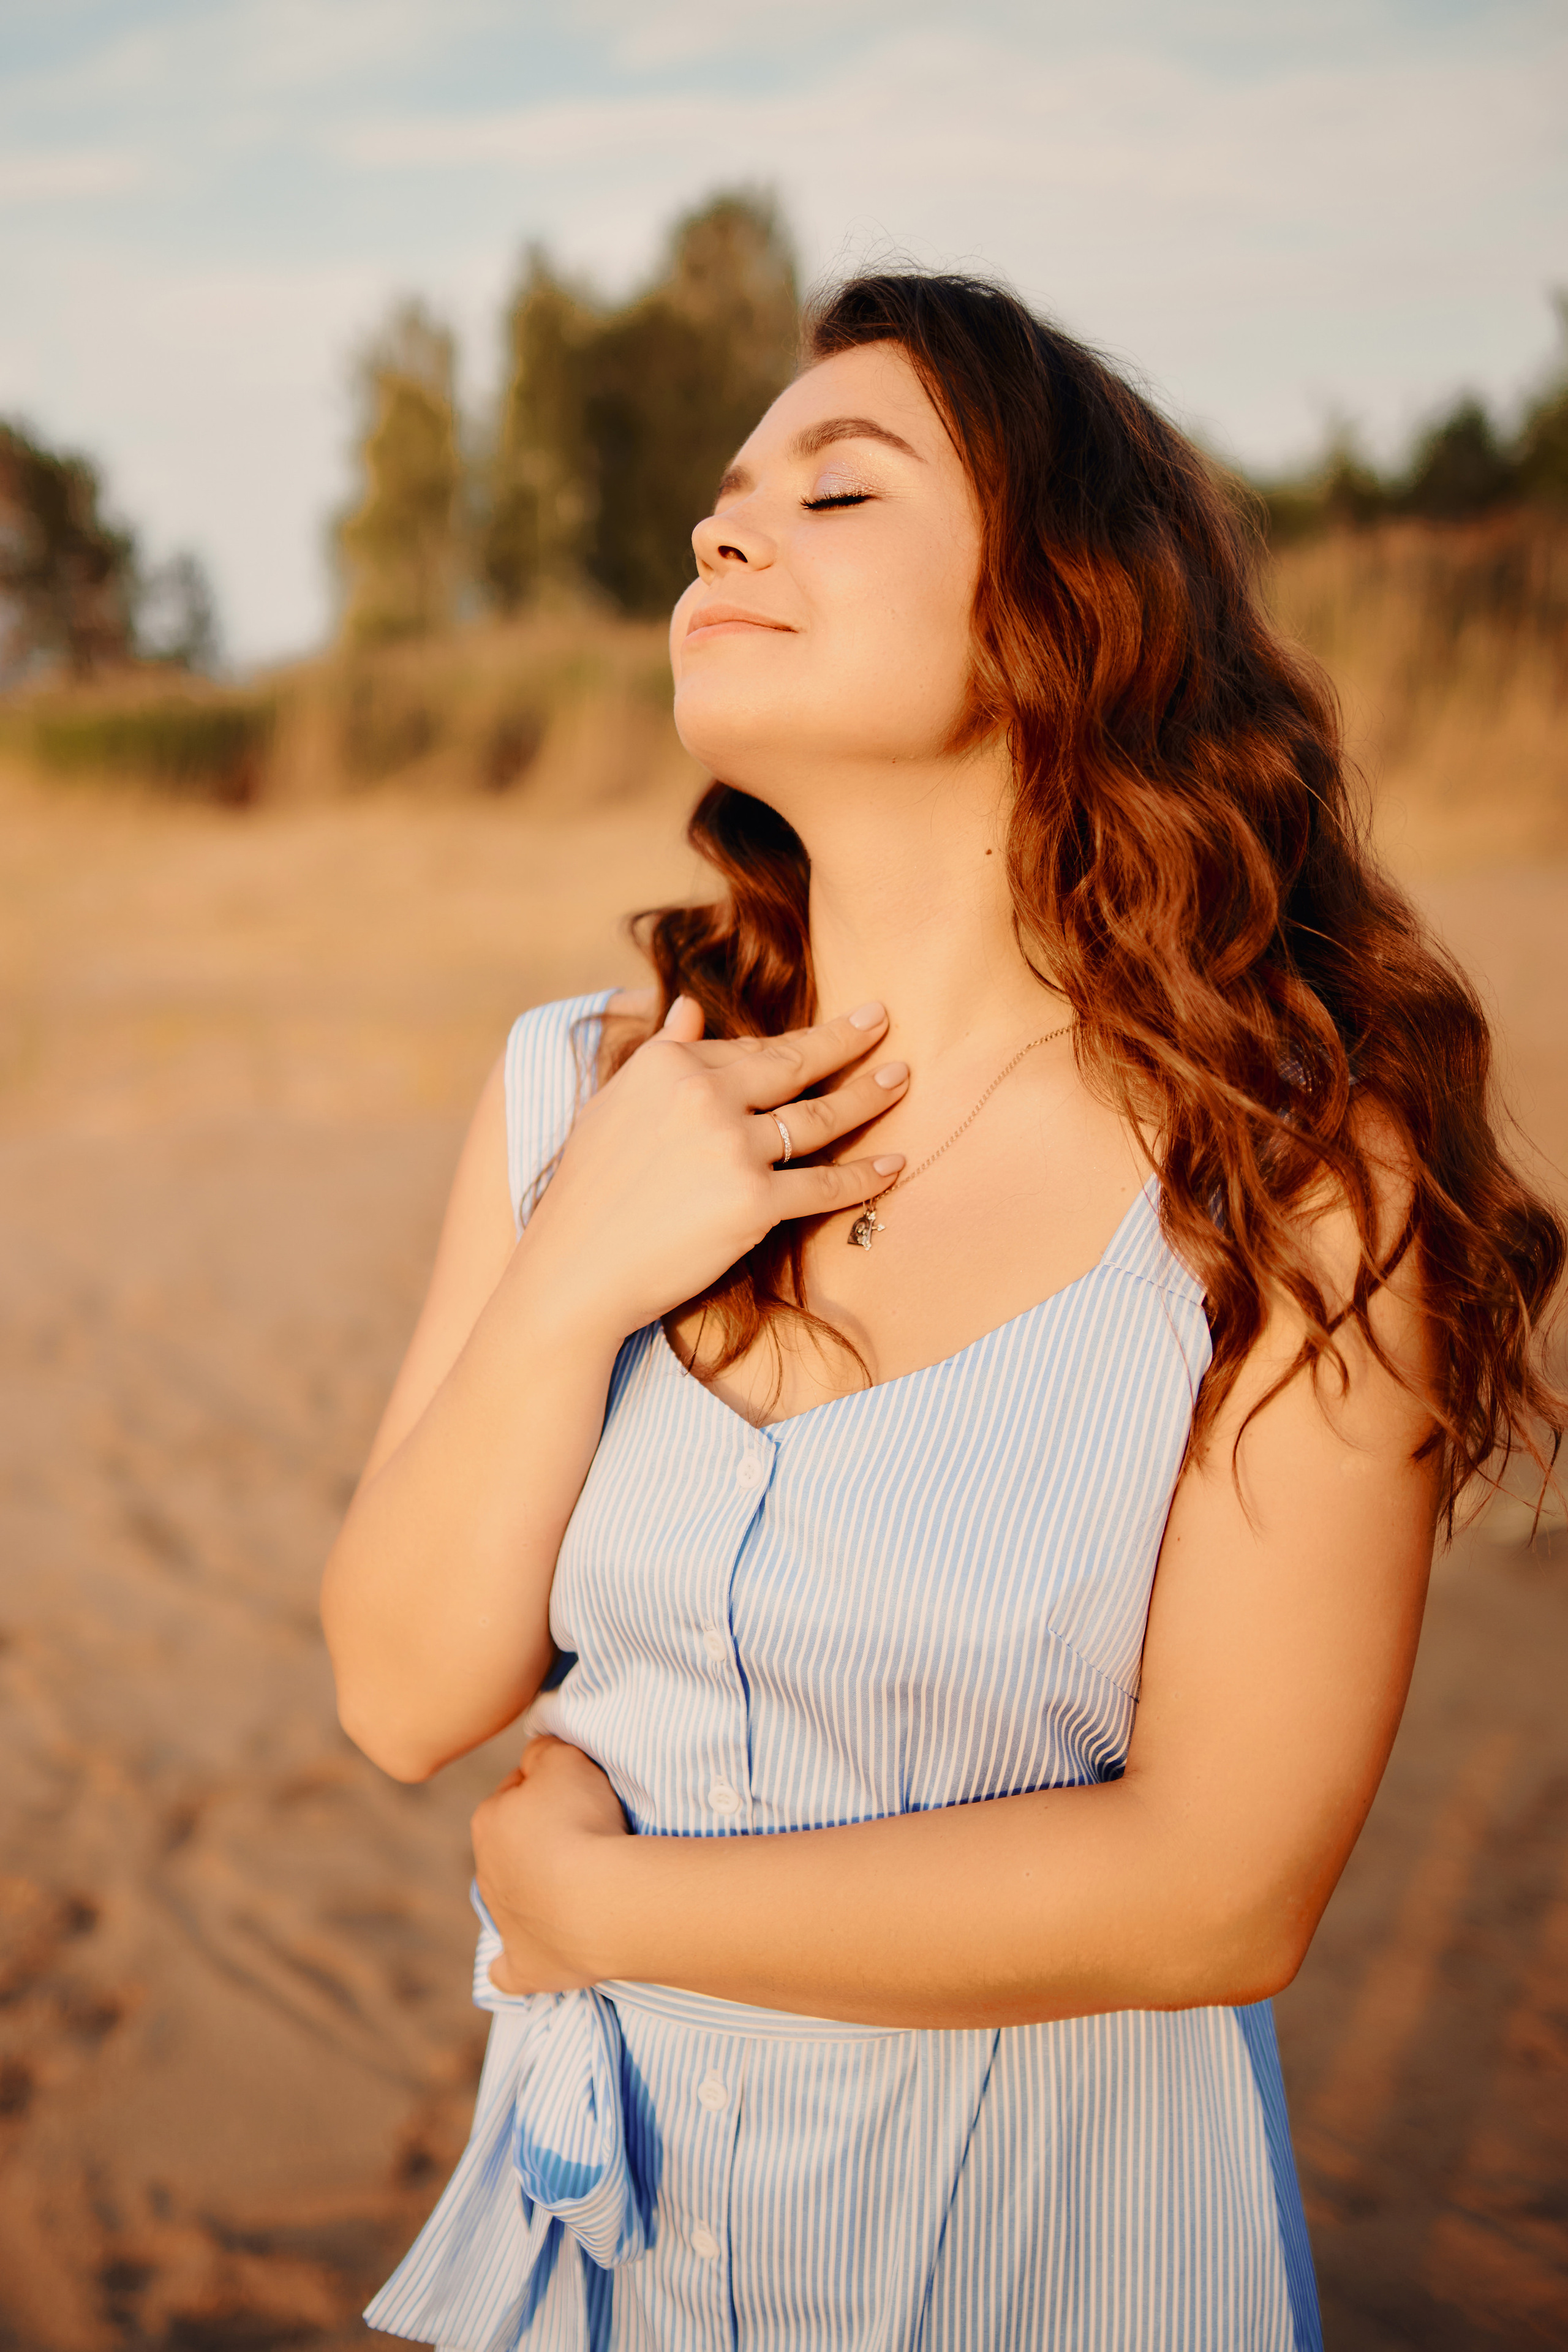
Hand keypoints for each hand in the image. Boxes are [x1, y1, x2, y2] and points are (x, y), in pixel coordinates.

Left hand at [471, 1735, 632, 1995]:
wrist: (599, 1899)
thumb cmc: (581, 1822)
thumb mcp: (563, 1758)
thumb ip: (542, 1750)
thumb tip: (534, 1757)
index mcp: (488, 1820)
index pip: (516, 1792)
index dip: (549, 1789)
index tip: (580, 1794)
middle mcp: (486, 1873)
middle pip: (514, 1847)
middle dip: (541, 1841)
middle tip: (588, 1838)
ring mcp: (503, 1924)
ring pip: (512, 1901)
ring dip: (538, 1893)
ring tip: (582, 1888)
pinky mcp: (524, 1966)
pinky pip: (508, 1969)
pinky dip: (516, 1964)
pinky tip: (531, 1958)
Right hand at [514, 997, 907, 1341]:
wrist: (576, 1271)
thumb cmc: (588, 1194)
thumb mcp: (612, 1106)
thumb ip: (660, 1053)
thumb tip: (690, 1007)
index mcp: (667, 1065)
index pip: (747, 1049)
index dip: (791, 1044)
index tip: (824, 1028)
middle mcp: (702, 1095)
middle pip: (794, 1063)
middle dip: (846, 1038)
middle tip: (882, 1019)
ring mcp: (731, 1147)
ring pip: (819, 1118)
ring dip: (868, 1096)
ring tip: (901, 1078)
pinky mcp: (753, 1202)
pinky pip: (824, 1184)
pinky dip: (864, 1176)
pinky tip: (894, 1163)